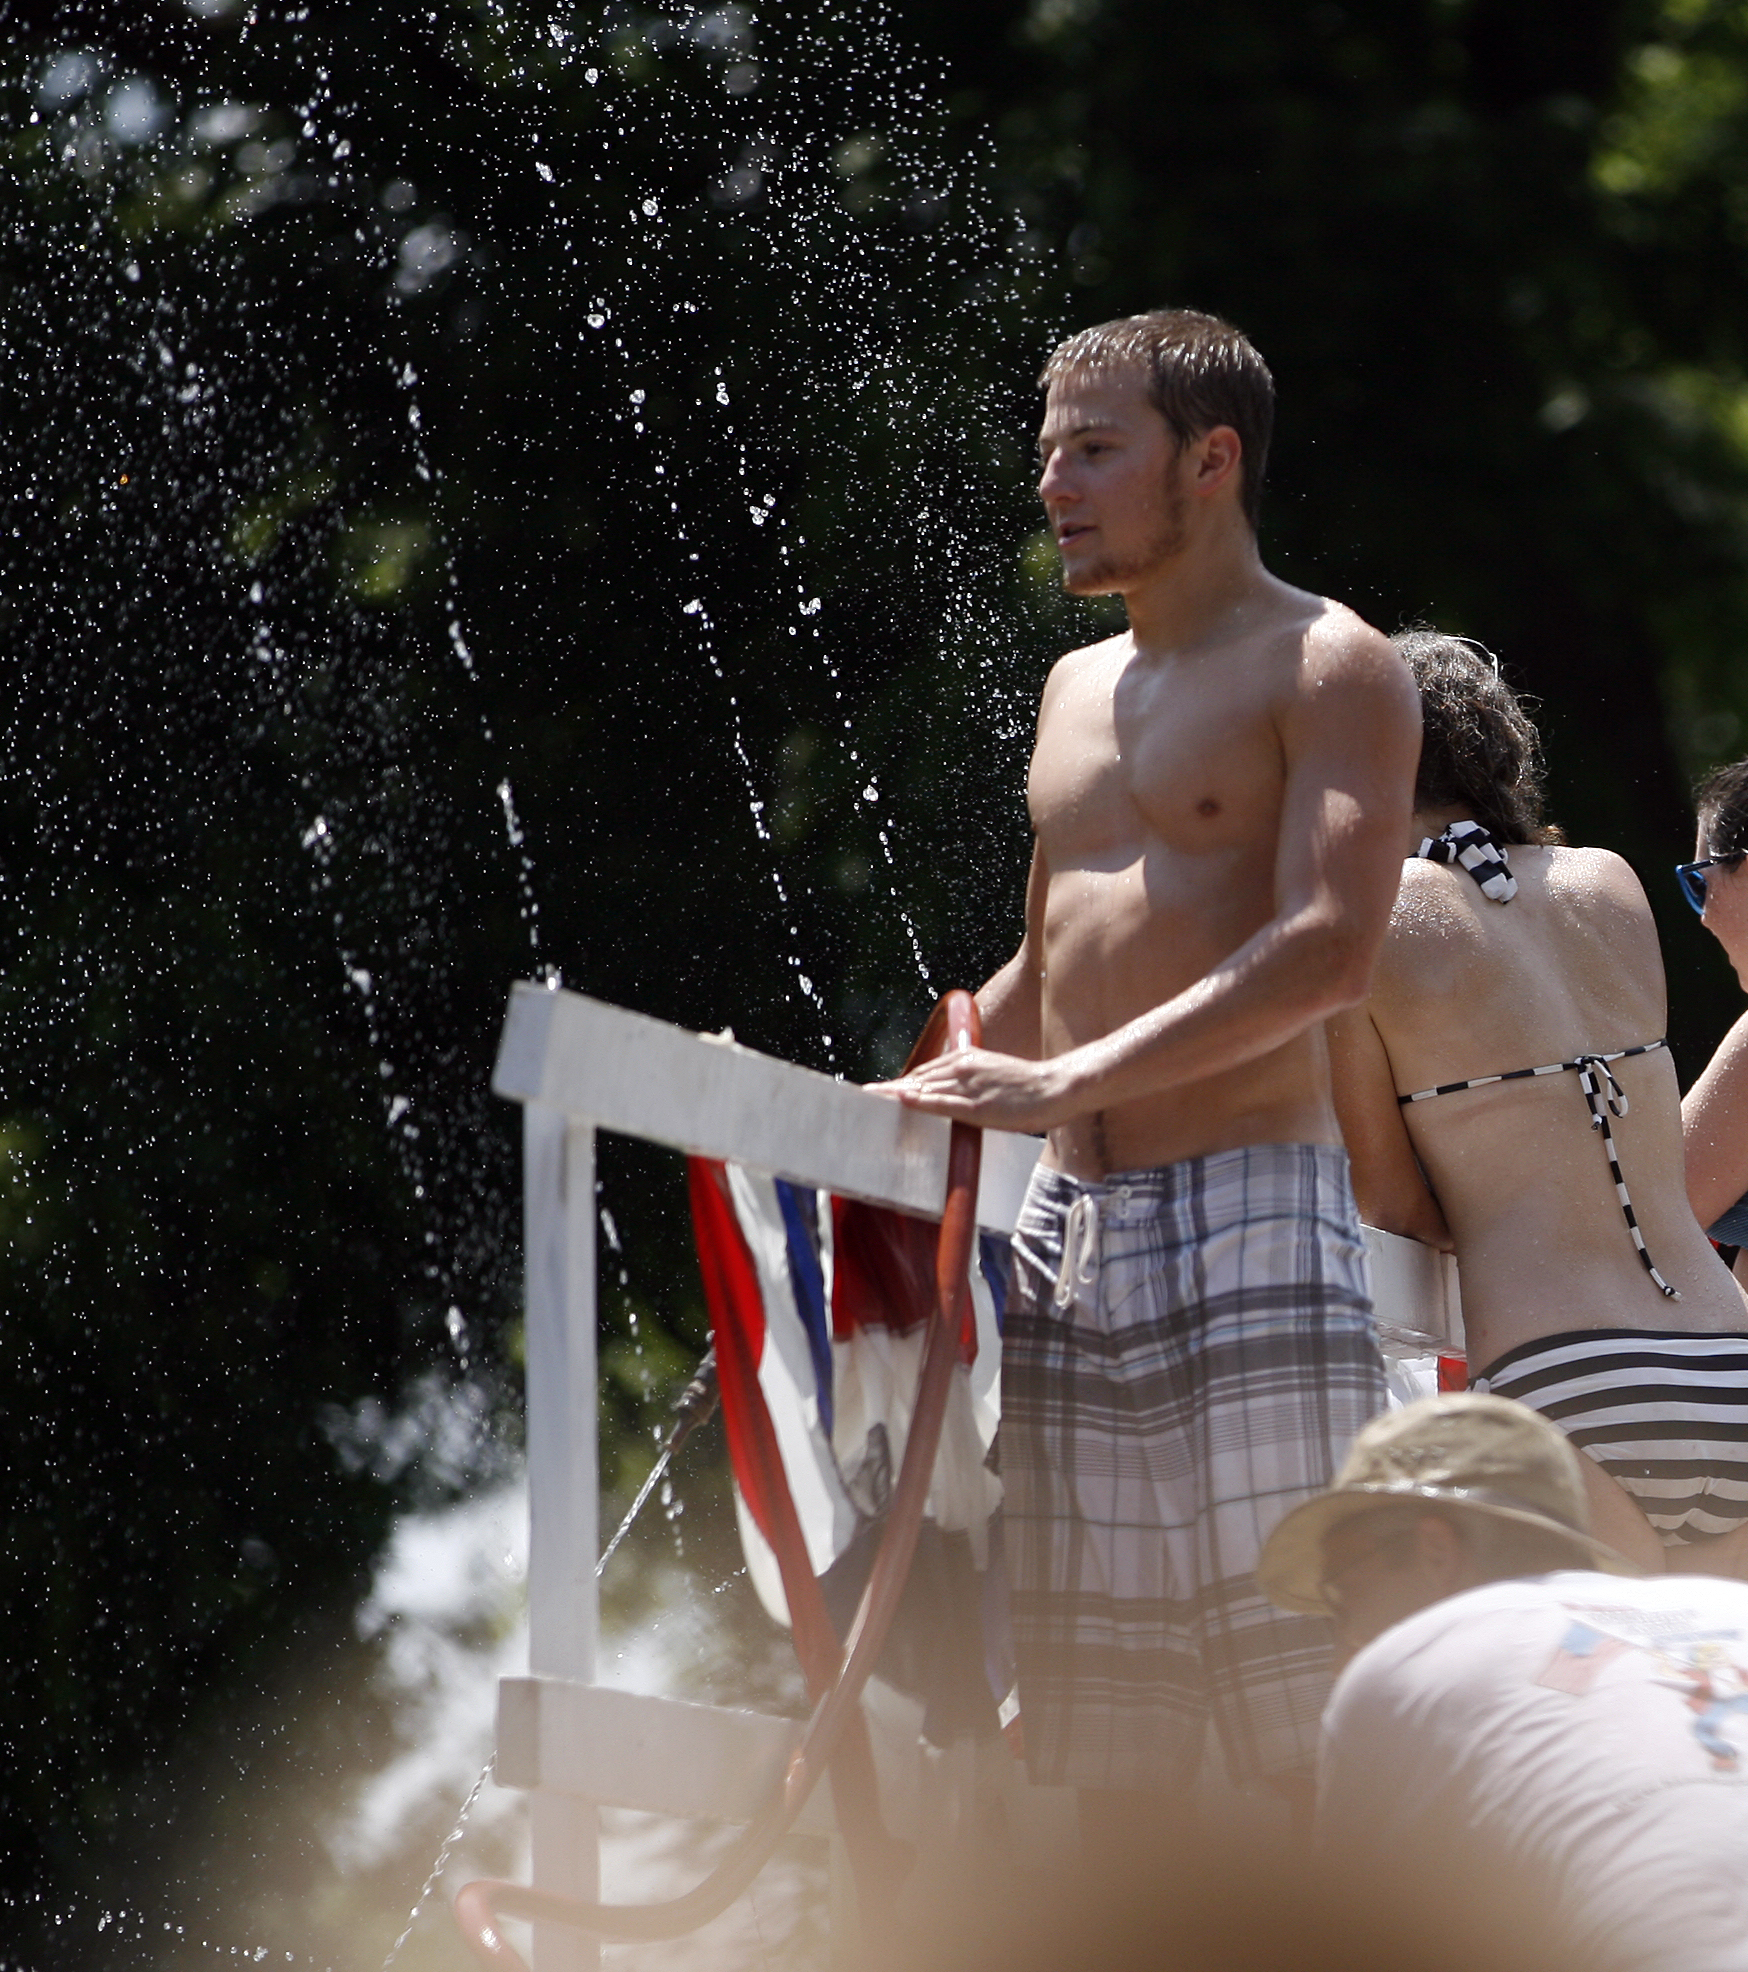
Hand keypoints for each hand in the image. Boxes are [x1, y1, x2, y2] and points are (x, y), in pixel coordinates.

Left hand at [868, 1046, 1074, 1131]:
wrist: (1054, 1088)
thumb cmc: (1027, 1086)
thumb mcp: (992, 1073)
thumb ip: (968, 1079)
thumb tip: (947, 1090)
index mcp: (965, 1058)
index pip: (922, 1072)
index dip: (897, 1083)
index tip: (875, 1089)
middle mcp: (962, 1067)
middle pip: (916, 1079)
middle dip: (889, 1088)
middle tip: (863, 1095)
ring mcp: (968, 1086)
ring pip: (922, 1089)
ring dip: (894, 1094)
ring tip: (868, 1098)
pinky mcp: (976, 1106)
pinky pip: (940, 1103)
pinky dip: (918, 1102)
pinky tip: (900, 1101)